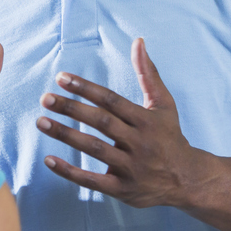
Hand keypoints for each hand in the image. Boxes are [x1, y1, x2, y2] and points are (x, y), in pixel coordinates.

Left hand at [36, 37, 199, 207]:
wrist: (189, 181)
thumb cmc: (170, 137)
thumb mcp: (163, 105)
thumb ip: (148, 73)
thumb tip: (138, 40)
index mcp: (145, 120)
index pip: (111, 100)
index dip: (85, 88)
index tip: (61, 78)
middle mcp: (139, 142)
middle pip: (101, 122)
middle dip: (71, 108)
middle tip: (44, 98)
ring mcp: (131, 167)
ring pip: (94, 149)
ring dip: (66, 135)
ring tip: (41, 122)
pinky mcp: (123, 189)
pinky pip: (93, 181)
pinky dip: (70, 172)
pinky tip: (49, 160)